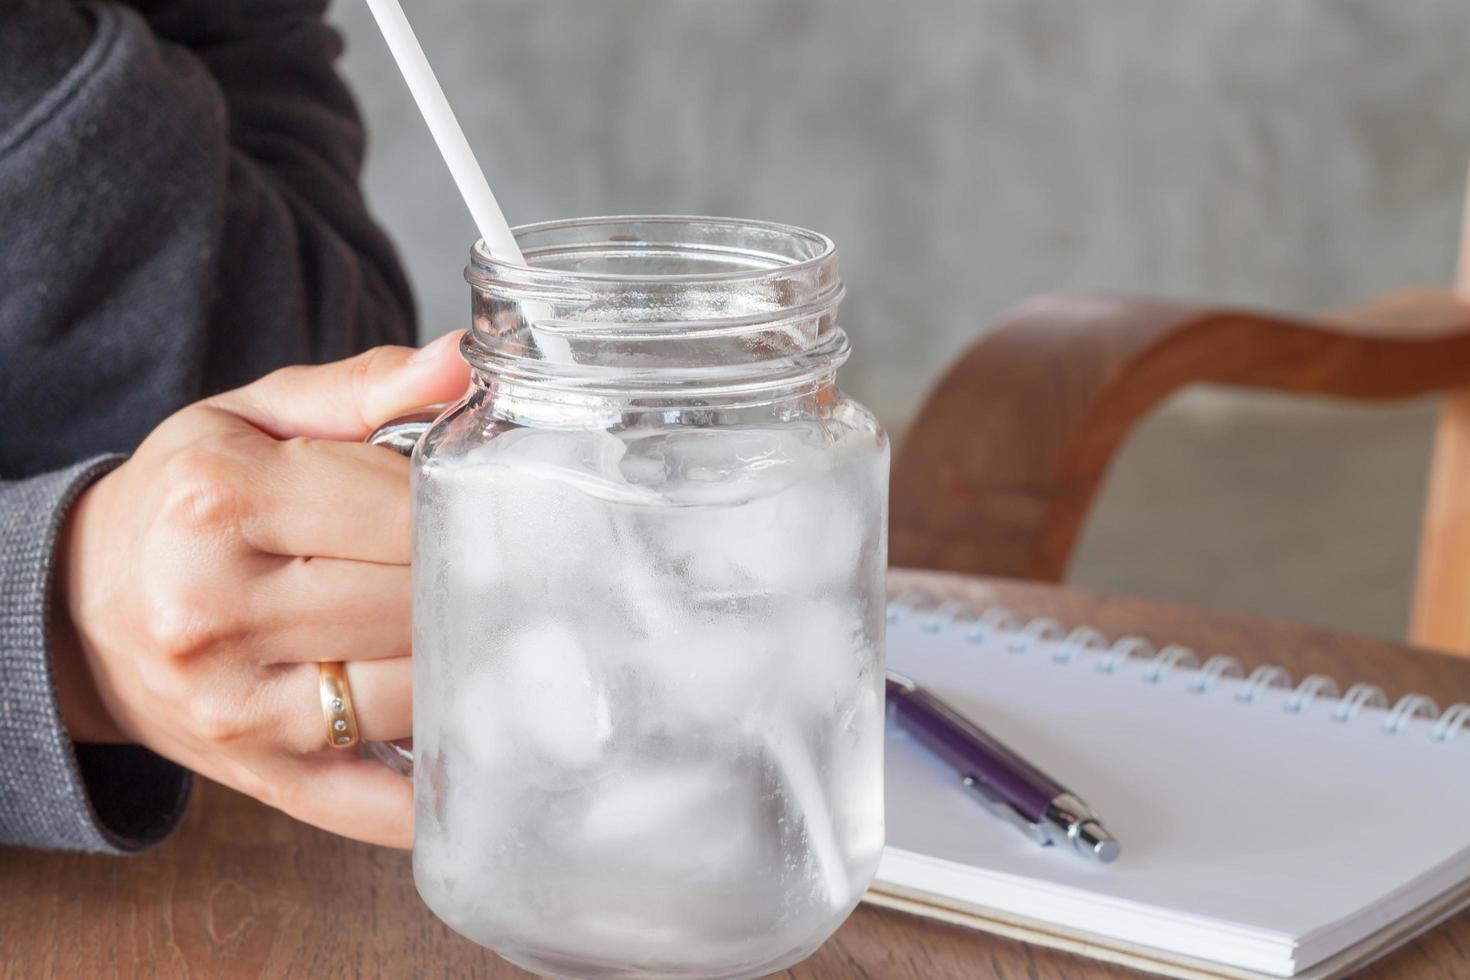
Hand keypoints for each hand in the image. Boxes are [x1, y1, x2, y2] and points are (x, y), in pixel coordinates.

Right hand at [50, 333, 469, 847]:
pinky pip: (372, 801)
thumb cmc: (187, 499)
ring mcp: (232, 706)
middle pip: (408, 603)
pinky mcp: (255, 773)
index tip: (488, 509)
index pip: (400, 513)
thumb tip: (461, 360)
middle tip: (506, 572)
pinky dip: (436, 785)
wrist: (81, 602)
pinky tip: (478, 751)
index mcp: (218, 502)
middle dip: (468, 584)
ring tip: (491, 633)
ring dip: (466, 665)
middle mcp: (213, 609)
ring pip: (407, 693)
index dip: (460, 512)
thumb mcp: (255, 419)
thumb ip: (364, 387)